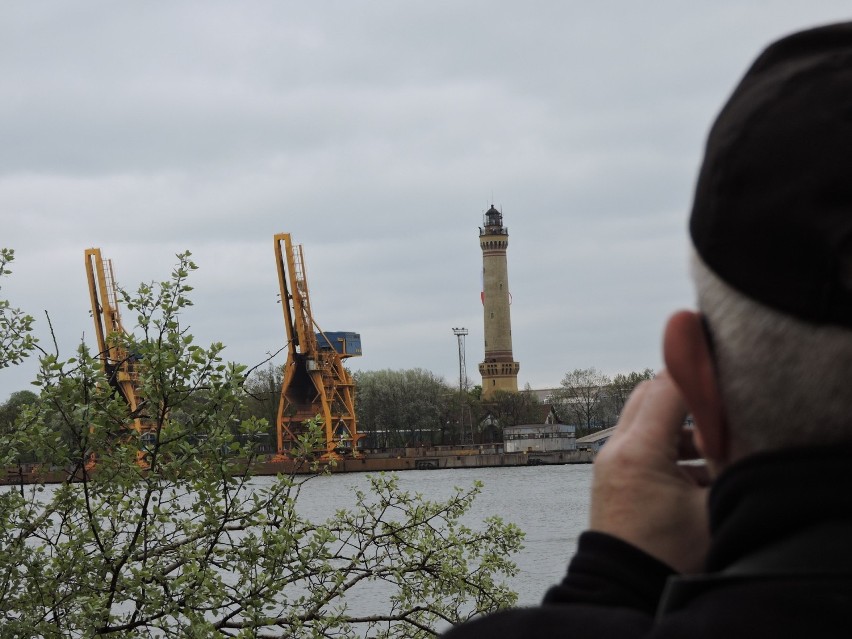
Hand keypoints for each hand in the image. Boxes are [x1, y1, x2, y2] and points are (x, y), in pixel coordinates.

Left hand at [589, 370, 709, 573]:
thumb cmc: (668, 555)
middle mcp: (617, 449)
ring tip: (714, 453)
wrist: (622, 588)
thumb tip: (741, 433)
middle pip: (649, 395)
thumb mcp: (713, 508)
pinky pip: (639, 443)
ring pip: (644, 418)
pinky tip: (697, 473)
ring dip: (679, 424)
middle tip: (721, 410)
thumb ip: (728, 464)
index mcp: (639, 451)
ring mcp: (610, 462)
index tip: (723, 368)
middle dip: (687, 396)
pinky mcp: (612, 475)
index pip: (668, 388)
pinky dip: (666, 445)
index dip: (698, 374)